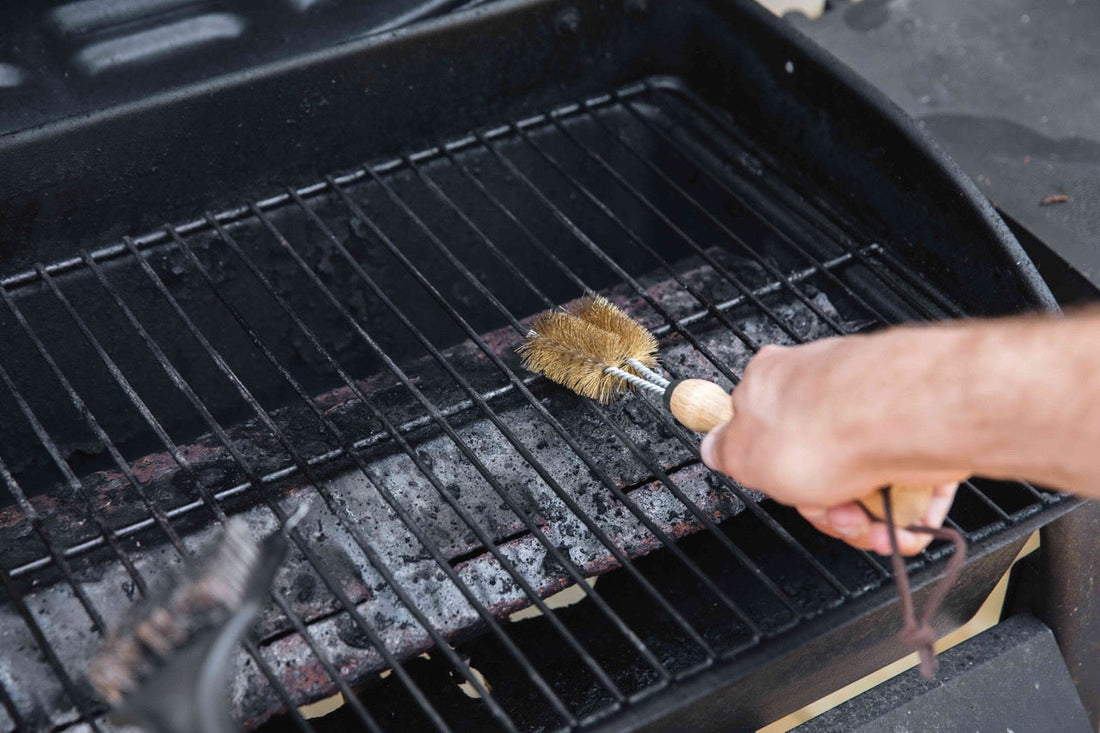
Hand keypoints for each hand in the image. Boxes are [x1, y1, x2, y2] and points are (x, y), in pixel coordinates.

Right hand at [700, 334, 970, 554]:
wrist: (907, 417)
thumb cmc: (828, 426)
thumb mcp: (743, 456)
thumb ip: (723, 452)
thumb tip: (713, 448)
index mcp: (767, 383)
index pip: (761, 435)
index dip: (775, 478)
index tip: (788, 494)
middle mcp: (819, 383)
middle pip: (816, 464)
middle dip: (827, 506)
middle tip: (836, 516)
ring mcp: (870, 400)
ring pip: (862, 475)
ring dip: (867, 514)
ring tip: (877, 525)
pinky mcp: (916, 419)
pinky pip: (907, 474)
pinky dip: (907, 504)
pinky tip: (908, 520)